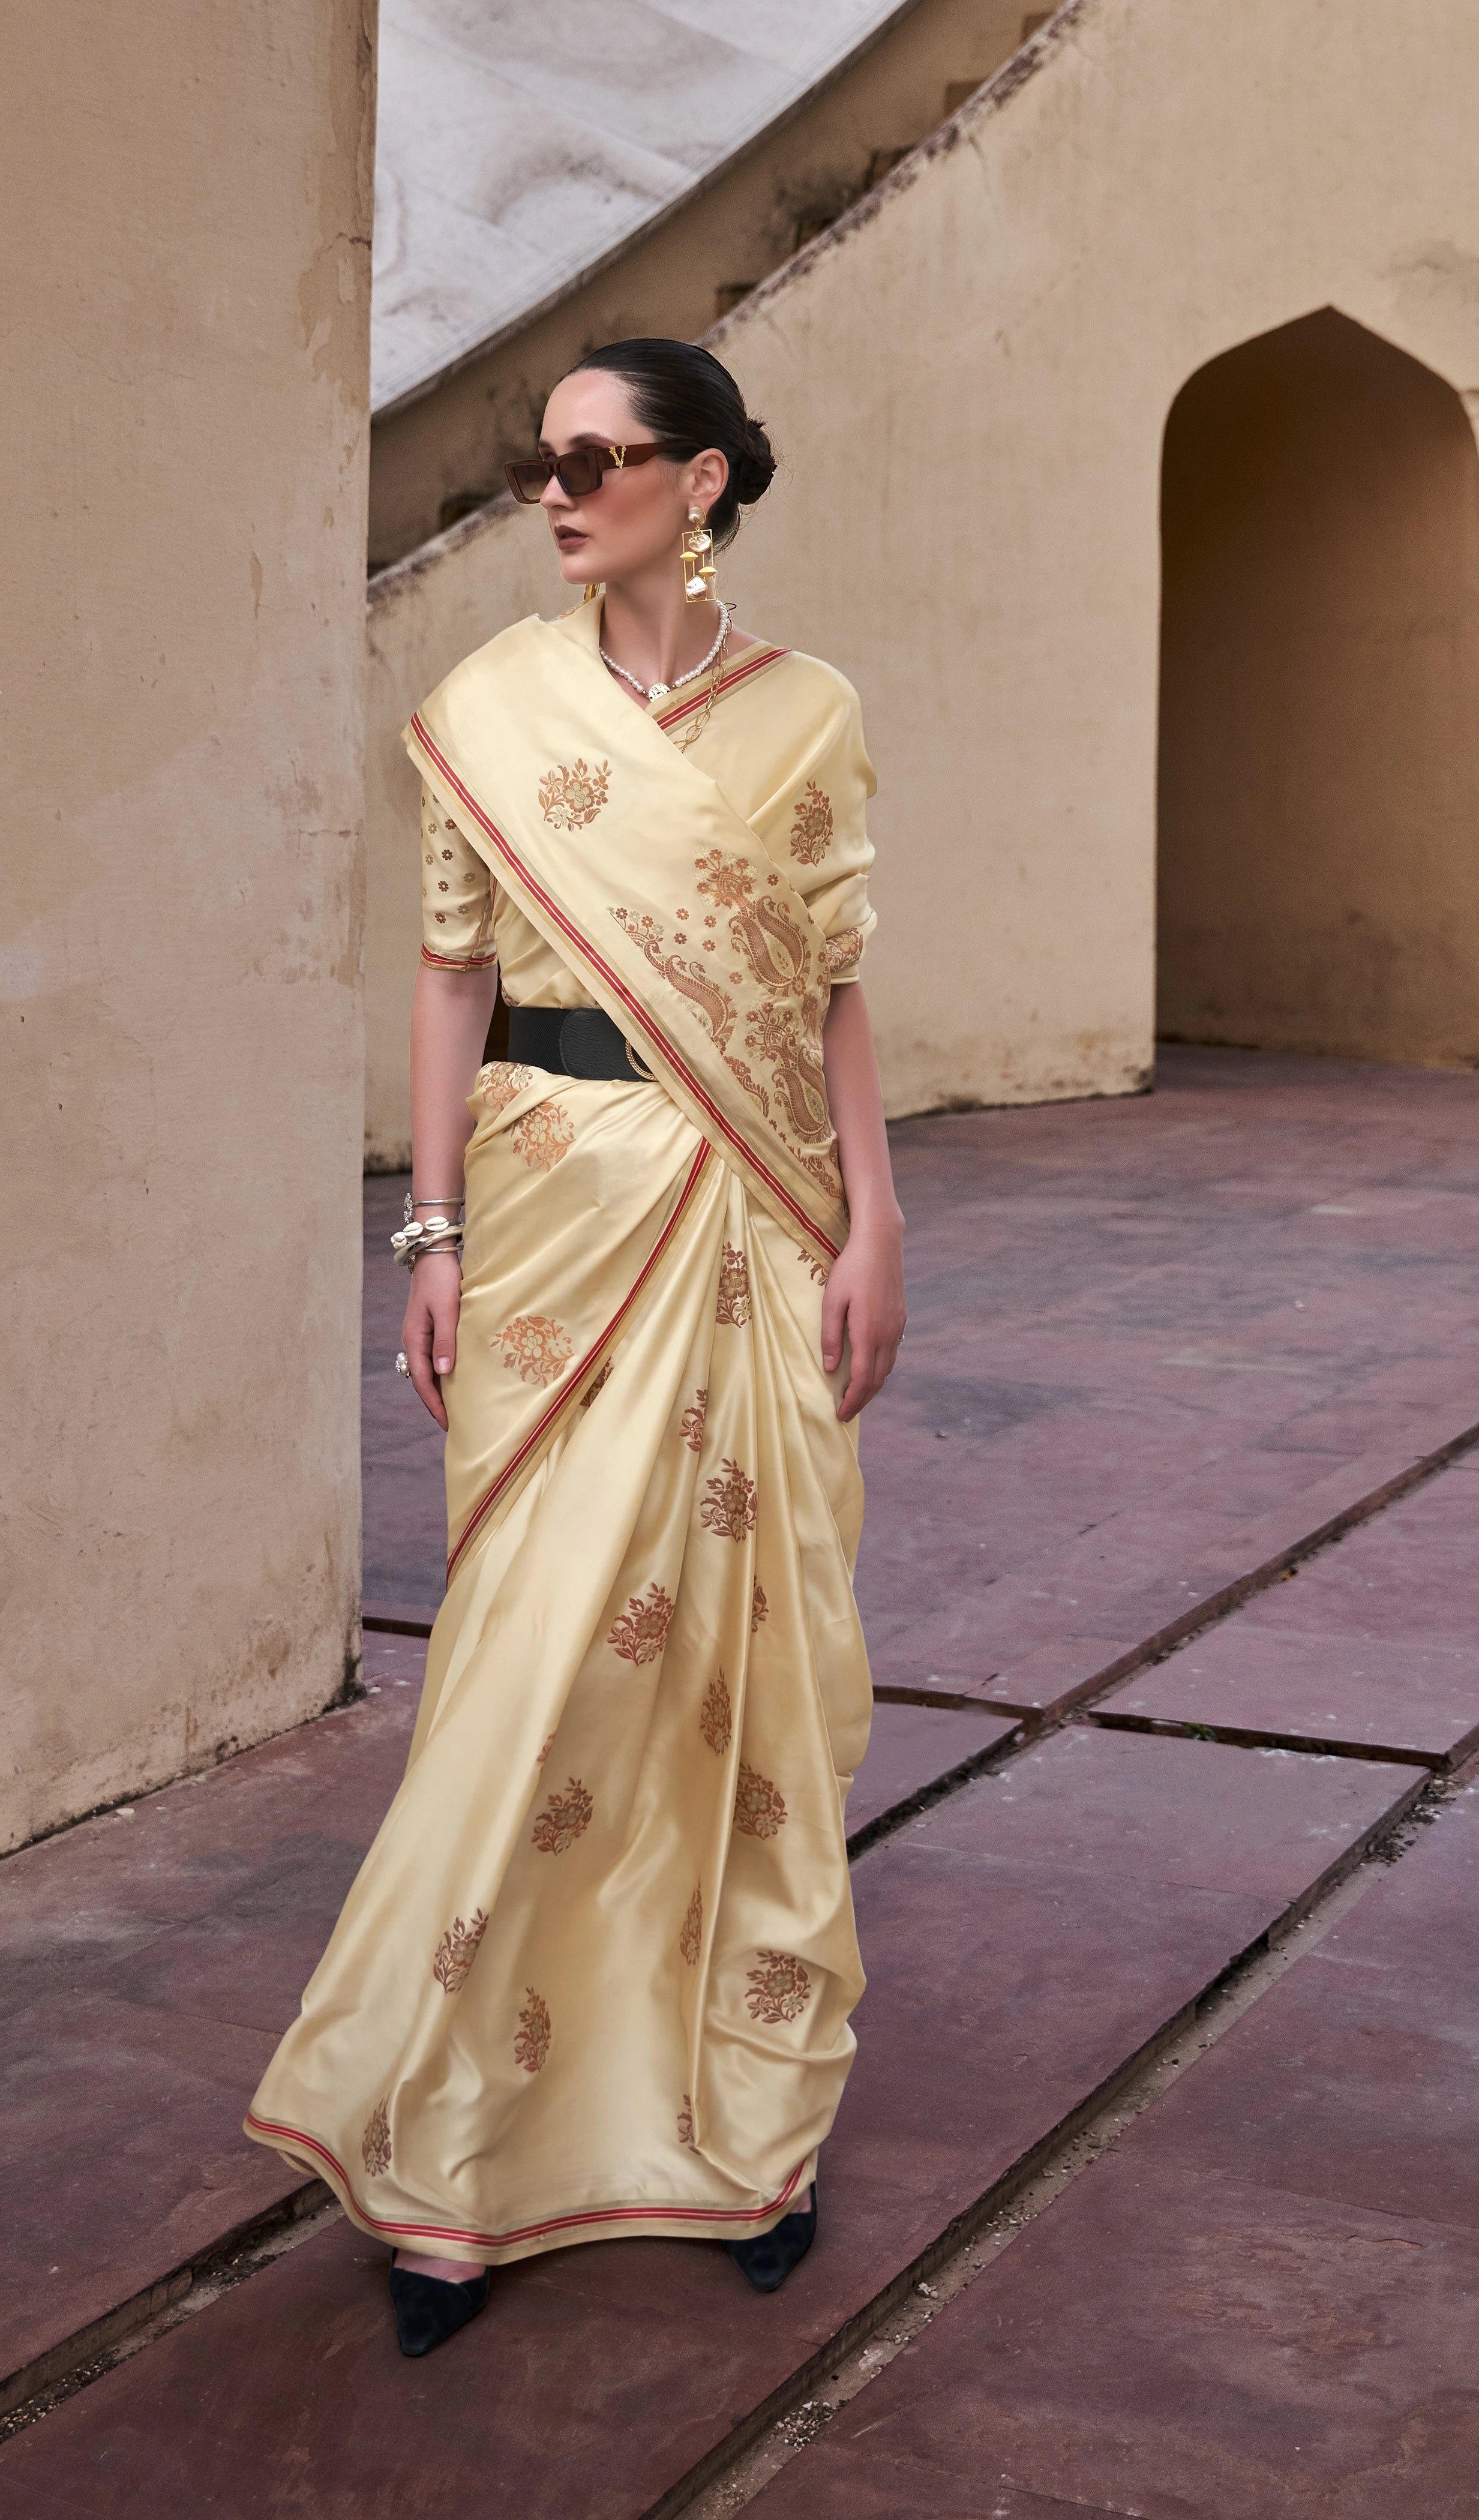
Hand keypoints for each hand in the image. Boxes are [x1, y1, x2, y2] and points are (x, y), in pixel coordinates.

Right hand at [401, 1252, 462, 1429]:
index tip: (447, 1425)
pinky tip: (456, 1378)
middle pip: (424, 1379)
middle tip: (454, 1424)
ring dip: (440, 1388)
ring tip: (456, 1407)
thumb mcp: (446, 1310)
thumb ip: (444, 1341)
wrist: (435, 1252)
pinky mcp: (430, 1325)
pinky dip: (444, 1372)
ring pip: (429, 1369)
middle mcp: (414, 1339)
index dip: (434, 1405)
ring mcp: (421, 1333)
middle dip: (436, 1402)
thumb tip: (443, 1374)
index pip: (422, 1381)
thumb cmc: (442, 1279)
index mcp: (414, 1339)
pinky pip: (435, 1356)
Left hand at [821, 1218, 905, 1421]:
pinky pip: (892, 1353)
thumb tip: (829, 1368)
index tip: (841, 1415)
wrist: (880, 1244)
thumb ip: (829, 1336)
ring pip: (886, 1368)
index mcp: (868, 1333)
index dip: (852, 1401)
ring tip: (856, 1395)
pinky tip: (870, 1368)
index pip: (861, 1380)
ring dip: (872, 1386)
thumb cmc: (851, 1269)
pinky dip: (880, 1369)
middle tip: (846, 1413)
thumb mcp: (832, 1301)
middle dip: (862, 1400)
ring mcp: (897, 1327)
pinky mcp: (901, 1318)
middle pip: (876, 1380)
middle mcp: (887, 1335)